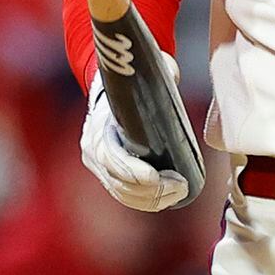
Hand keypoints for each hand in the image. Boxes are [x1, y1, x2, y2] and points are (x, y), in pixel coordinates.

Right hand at [81, 70, 191, 213]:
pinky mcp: (107, 177)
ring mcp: (98, 167)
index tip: (157, 177)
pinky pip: (124, 196)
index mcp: (98, 128)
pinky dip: (145, 202)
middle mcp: (93, 151)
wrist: (109, 94)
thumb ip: (160, 72)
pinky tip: (166, 200)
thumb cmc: (131, 86)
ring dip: (152, 199)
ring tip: (179, 192)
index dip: (133, 172)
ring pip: (123, 193)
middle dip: (151, 191)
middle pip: (119, 182)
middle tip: (180, 186)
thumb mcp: (143, 75)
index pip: (111, 158)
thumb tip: (174, 74)